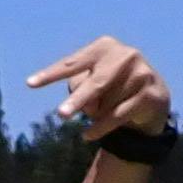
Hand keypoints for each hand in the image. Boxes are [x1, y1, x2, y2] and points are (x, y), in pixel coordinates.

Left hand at [29, 36, 171, 143]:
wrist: (152, 96)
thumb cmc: (111, 86)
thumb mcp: (91, 82)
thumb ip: (80, 87)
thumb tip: (83, 103)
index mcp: (104, 46)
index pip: (72, 63)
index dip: (51, 75)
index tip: (30, 84)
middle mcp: (125, 55)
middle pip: (95, 83)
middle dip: (78, 100)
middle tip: (60, 115)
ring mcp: (141, 73)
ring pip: (107, 103)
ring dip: (97, 114)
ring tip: (99, 111)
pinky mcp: (150, 94)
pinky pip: (118, 115)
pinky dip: (100, 127)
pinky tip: (87, 135)